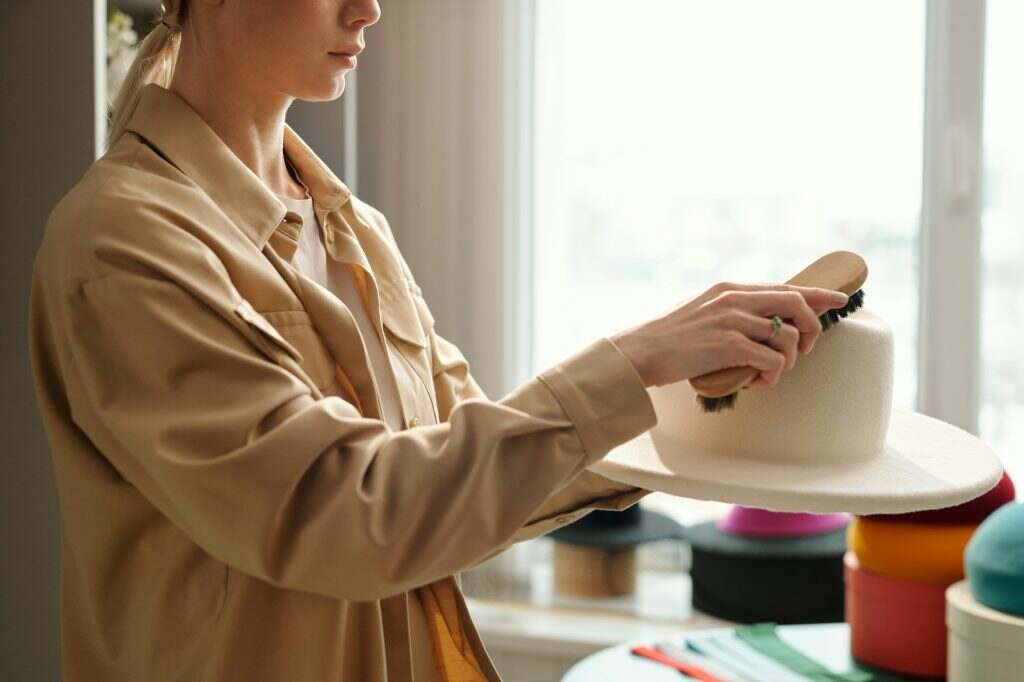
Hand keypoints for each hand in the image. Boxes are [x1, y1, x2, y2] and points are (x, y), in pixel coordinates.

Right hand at [609, 281, 849, 388]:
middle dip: (810, 329)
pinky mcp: (729, 344)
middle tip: (803, 350)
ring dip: (788, 361)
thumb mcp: (703, 313)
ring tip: (769, 375)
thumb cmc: (670, 340)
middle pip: (796, 304)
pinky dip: (772, 375)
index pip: (785, 286)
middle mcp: (734, 299)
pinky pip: (772, 360)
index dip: (817, 293)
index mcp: (730, 289)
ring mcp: (732, 320)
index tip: (838, 299)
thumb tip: (761, 327)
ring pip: (787, 337)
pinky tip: (757, 382)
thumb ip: (731, 312)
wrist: (641, 352)